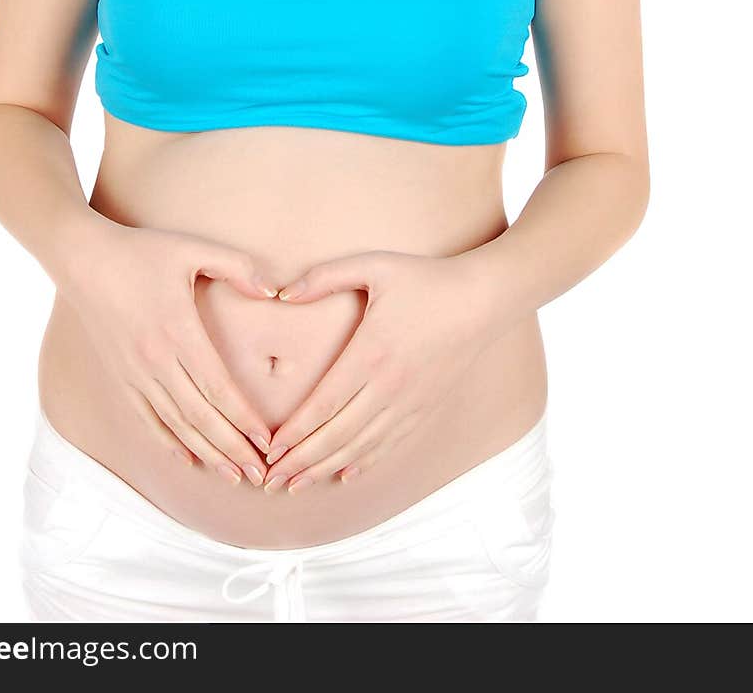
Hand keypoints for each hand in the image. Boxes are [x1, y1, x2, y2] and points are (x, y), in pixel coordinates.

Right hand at [60, 220, 280, 487]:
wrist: (83, 259)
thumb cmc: (141, 251)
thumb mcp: (192, 248)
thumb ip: (237, 266)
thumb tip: (274, 289)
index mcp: (177, 331)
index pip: (217, 387)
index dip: (243, 418)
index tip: (267, 441)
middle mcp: (155, 360)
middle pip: (199, 416)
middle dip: (232, 449)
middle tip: (260, 475)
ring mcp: (134, 372)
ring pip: (175, 424)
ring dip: (206, 453)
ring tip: (233, 476)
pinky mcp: (120, 376)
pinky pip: (147, 418)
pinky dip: (169, 442)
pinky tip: (188, 459)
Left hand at [261, 250, 491, 491]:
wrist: (482, 301)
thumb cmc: (425, 280)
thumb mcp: (374, 266)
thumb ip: (325, 277)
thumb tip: (283, 293)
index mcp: (371, 352)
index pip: (324, 404)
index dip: (295, 432)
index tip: (270, 450)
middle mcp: (389, 385)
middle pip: (338, 435)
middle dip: (302, 461)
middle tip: (272, 480)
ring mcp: (410, 401)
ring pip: (362, 446)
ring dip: (327, 468)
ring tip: (298, 485)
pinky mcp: (426, 408)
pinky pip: (390, 443)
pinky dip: (364, 462)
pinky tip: (345, 474)